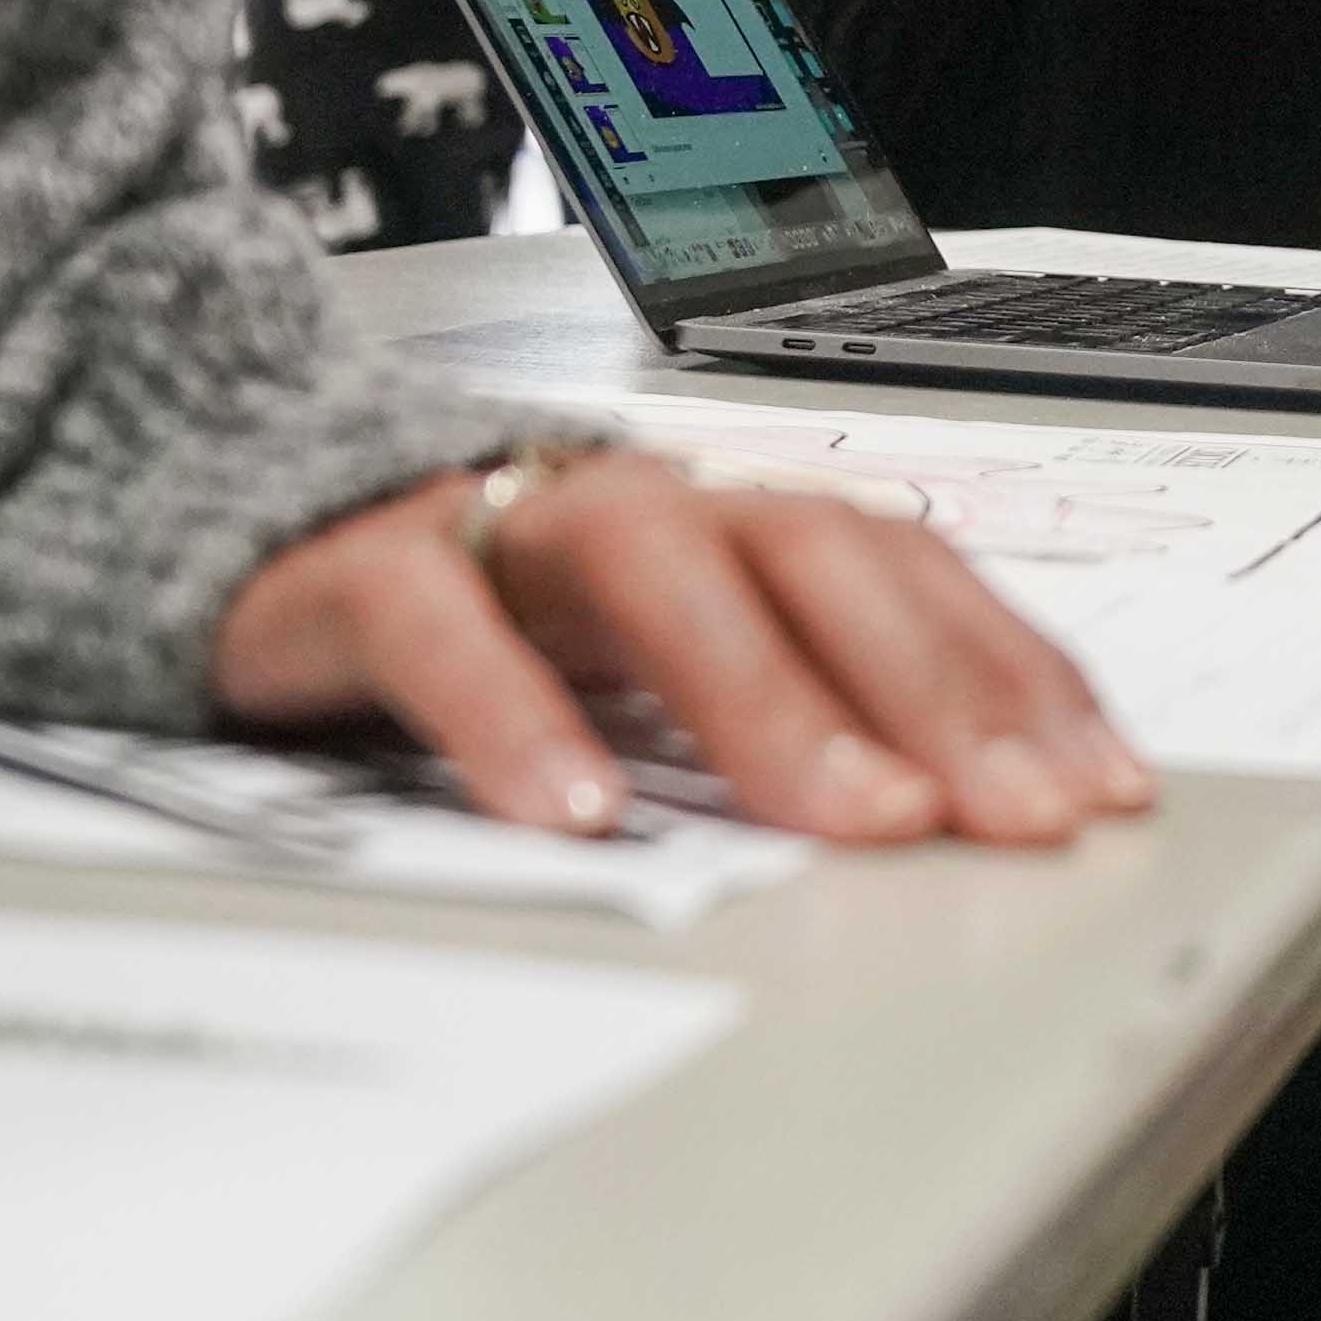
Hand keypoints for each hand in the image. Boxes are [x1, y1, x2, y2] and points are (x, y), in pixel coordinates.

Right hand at [214, 446, 1152, 848]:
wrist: (220, 524)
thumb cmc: (477, 616)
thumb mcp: (647, 666)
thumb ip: (782, 707)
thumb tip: (965, 812)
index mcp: (719, 521)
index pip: (903, 564)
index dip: (1011, 666)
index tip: (1100, 784)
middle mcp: (636, 502)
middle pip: (814, 552)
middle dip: (933, 685)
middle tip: (1010, 816)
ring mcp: (500, 521)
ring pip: (656, 567)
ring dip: (770, 695)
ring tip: (852, 818)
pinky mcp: (358, 572)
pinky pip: (442, 628)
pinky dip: (513, 716)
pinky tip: (577, 816)